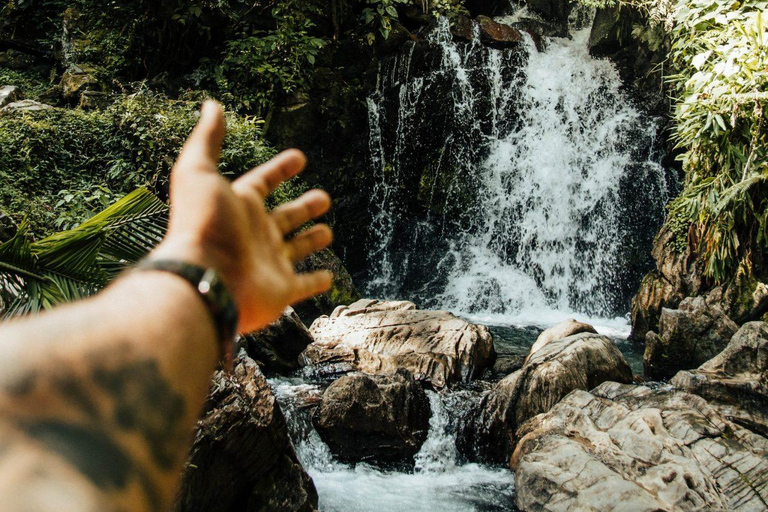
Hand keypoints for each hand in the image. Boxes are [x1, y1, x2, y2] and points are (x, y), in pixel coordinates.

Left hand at [151, 100, 332, 332]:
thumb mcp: (199, 172)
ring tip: (327, 232)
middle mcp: (255, 234)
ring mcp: (269, 263)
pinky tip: (328, 277)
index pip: (264, 182)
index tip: (300, 158)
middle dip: (304, 207)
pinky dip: (316, 281)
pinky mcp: (281, 290)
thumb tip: (211, 105)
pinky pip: (304, 285)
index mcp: (240, 207)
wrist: (206, 279)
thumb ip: (207, 140)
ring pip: (296, 249)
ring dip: (311, 240)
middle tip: (323, 198)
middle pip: (285, 217)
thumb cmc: (203, 224)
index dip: (281, 169)